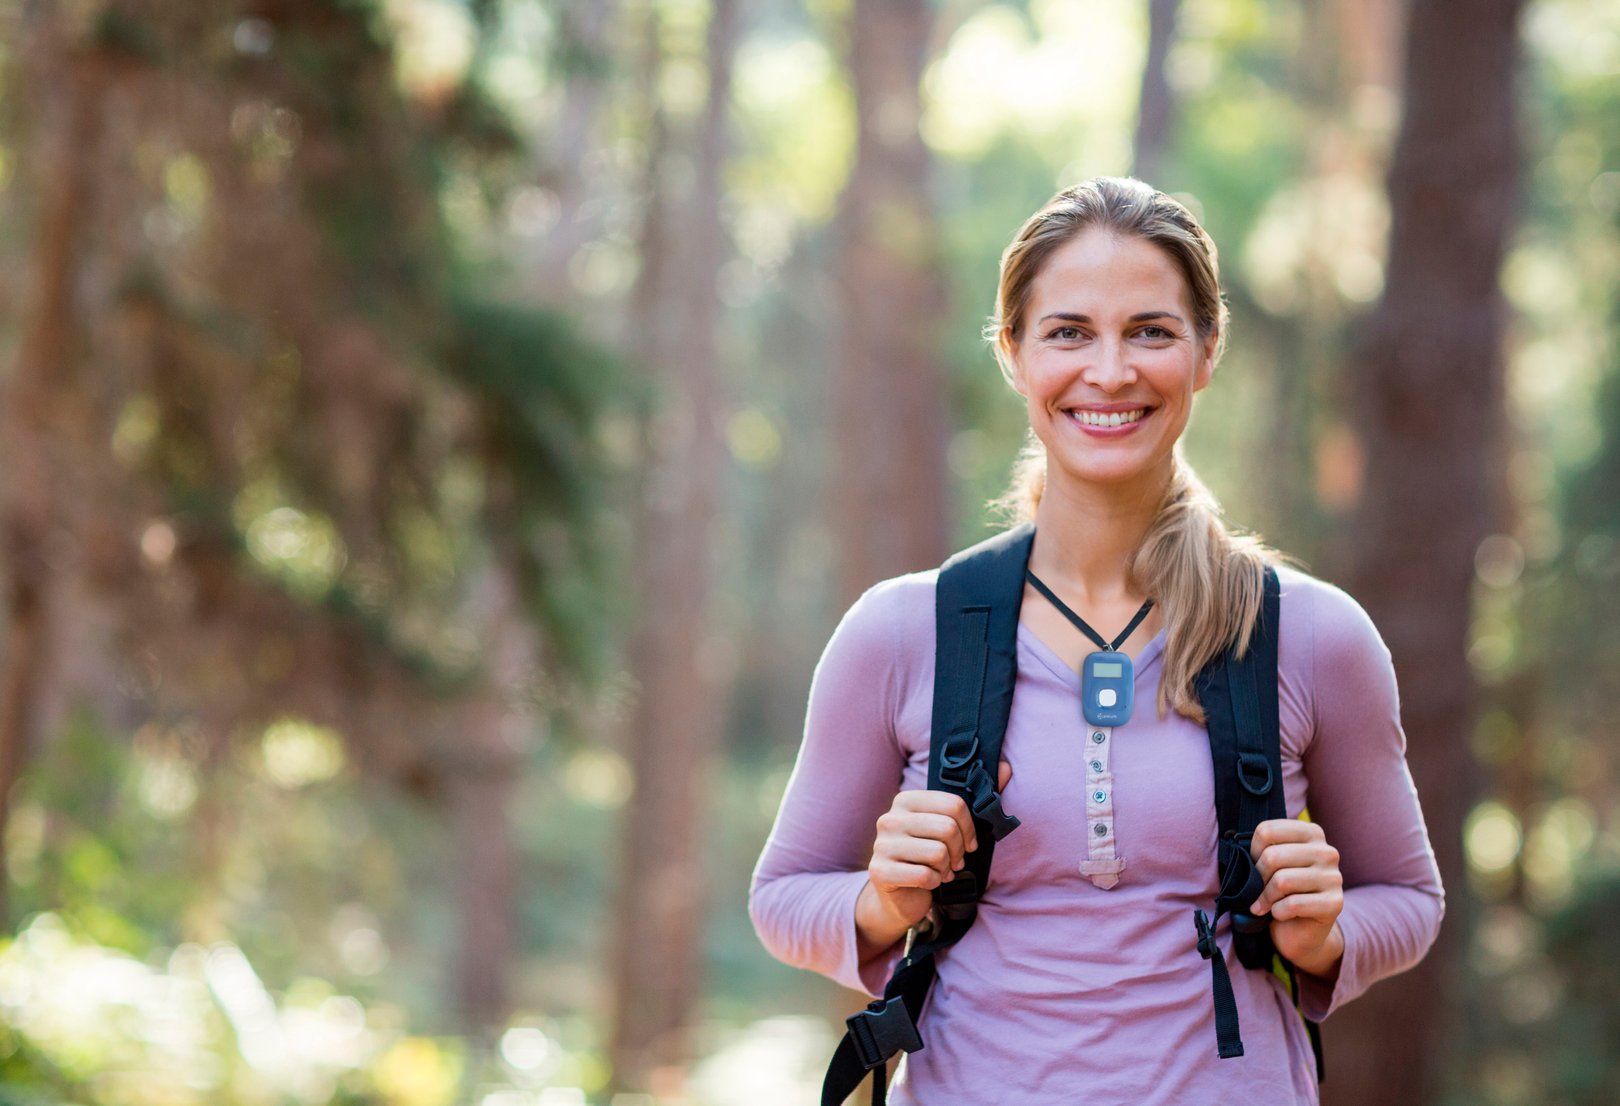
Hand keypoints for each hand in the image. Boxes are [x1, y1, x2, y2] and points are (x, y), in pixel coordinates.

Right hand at [857, 760, 1011, 952]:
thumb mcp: (950, 826)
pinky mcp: (879, 871)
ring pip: (938, 853)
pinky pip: (925, 875)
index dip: (970, 828)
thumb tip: (1005, 767)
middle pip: (947, 828)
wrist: (901, 895)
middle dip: (959, 851)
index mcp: (906, 800)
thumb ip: (977, 798)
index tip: (970, 844)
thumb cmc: (929, 855)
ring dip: (946, 868)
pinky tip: (929, 882)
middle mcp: (889, 818)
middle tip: (955, 861)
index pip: (953, 804)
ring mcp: (881, 845)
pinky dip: (935, 882)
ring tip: (940, 871)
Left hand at [1248, 817, 1344, 978]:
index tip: (1254, 866)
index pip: (1267, 830)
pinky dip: (1278, 912)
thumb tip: (1243, 855)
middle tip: (1256, 890)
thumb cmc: (1283, 891)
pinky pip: (1293, 904)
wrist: (1302, 930)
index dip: (1252, 851)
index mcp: (1311, 833)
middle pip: (1272, 856)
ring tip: (1264, 904)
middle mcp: (1327, 851)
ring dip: (1266, 898)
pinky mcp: (1335, 903)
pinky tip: (1279, 914)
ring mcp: (1334, 877)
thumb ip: (1264, 851)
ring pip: (1282, 881)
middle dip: (1257, 878)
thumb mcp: (1274, 864)